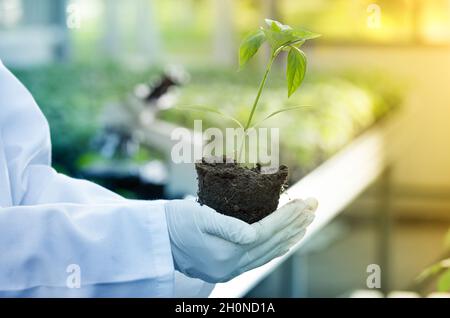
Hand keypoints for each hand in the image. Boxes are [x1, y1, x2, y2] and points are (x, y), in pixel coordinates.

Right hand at [164, 198, 316, 282]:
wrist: (157, 240)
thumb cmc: (174, 222)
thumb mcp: (198, 217)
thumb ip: (227, 226)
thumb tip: (254, 233)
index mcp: (226, 250)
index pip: (267, 231)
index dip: (287, 217)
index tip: (305, 202)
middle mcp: (232, 264)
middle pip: (272, 242)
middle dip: (295, 223)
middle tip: (314, 206)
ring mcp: (230, 269)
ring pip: (269, 253)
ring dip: (290, 236)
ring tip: (307, 223)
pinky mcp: (227, 267)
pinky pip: (259, 259)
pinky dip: (275, 249)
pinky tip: (285, 242)